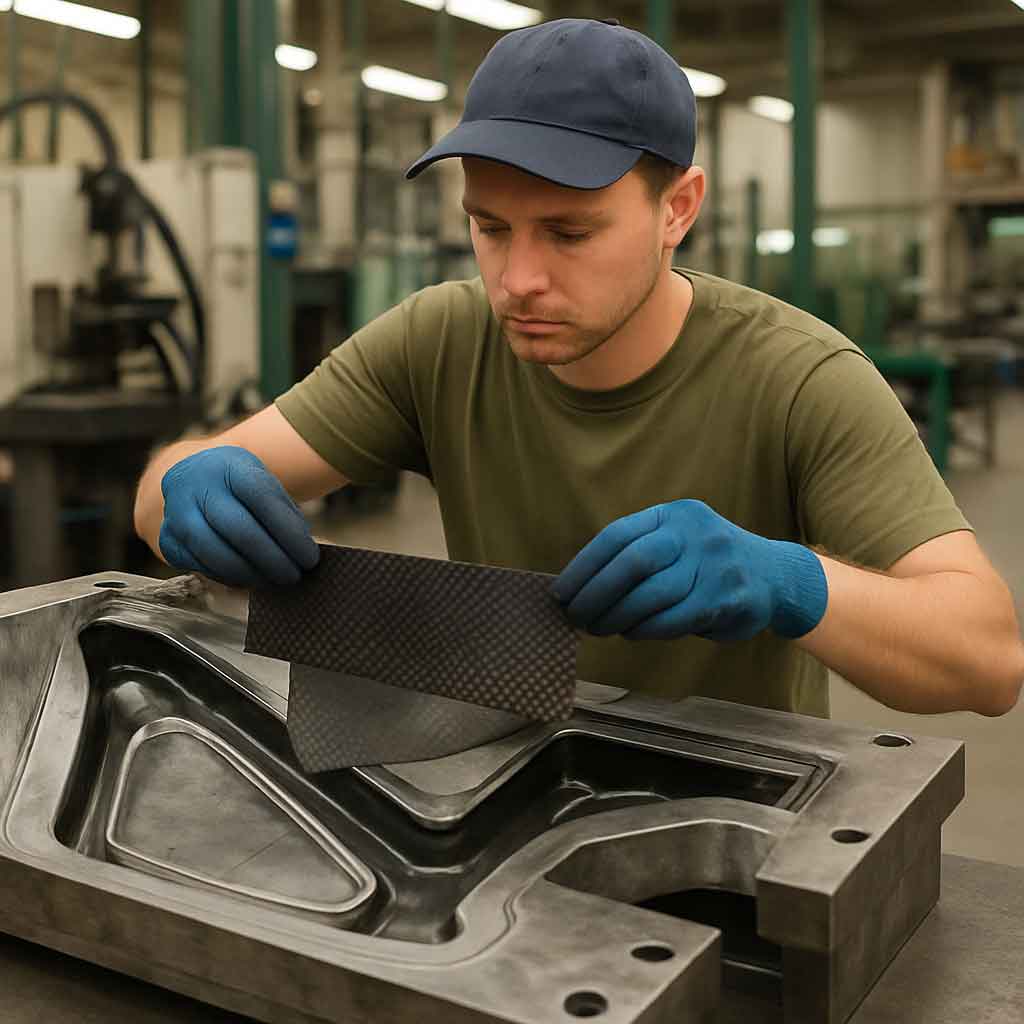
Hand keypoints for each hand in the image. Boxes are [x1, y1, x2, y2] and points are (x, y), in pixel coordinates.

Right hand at [159, 446, 319, 587]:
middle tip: (294, 575)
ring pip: (215, 551)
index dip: (289, 533)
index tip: (310, 557)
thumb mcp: (262, 482)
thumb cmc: (239, 484)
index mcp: (229, 465)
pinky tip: (249, 579)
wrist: (194, 475)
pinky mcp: (167, 538)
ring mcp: (176, 511)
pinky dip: (228, 577)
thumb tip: (304, 553)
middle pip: (239, 529)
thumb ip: (283, 513)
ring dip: (250, 573)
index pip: (263, 498)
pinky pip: (199, 565)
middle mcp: (197, 485)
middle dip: (272, 559)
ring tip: (275, 581)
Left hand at [552, 500, 827, 642]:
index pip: (616, 536)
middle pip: (633, 562)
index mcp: (672, 515)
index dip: (583, 566)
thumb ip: (635, 557)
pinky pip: (676, 618)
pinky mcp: (728, 596)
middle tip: (575, 616)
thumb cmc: (706, 564)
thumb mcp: (675, 542)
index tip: (561, 593)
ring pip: (653, 594)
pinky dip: (647, 629)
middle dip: (596, 594)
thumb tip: (579, 589)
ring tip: (598, 628)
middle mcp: (693, 533)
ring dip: (618, 616)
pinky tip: (632, 632)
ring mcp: (714, 563)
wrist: (776, 575)